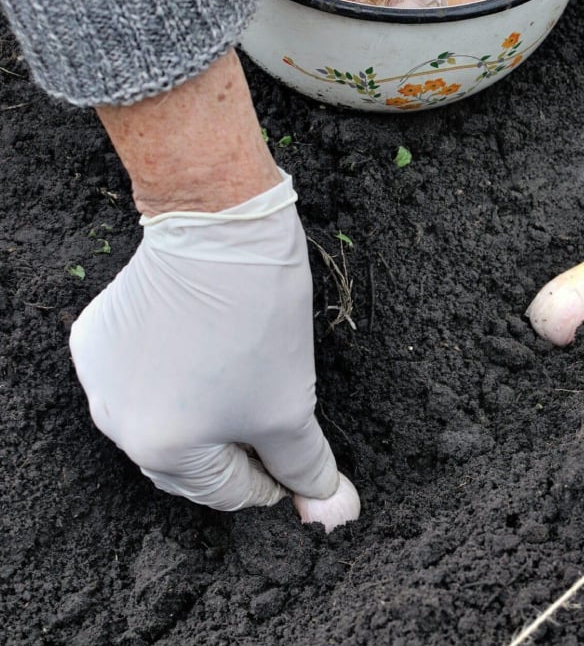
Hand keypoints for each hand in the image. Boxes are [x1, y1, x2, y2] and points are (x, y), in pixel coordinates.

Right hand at [69, 175, 358, 528]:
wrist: (220, 231)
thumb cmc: (255, 322)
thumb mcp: (291, 407)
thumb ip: (306, 467)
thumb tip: (330, 508)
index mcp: (159, 449)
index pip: (227, 493)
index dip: (274, 482)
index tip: (300, 467)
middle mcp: (115, 422)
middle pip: (190, 464)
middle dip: (238, 453)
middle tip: (279, 429)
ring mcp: (99, 378)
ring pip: (164, 421)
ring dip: (206, 418)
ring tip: (248, 389)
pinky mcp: (96, 337)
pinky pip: (141, 380)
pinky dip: (175, 381)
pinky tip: (209, 358)